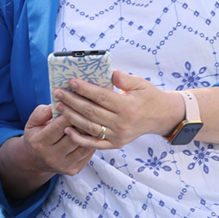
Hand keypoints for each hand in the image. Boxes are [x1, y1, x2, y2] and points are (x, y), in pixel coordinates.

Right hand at [17, 102, 96, 175]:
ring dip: (92, 133)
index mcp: (39, 143)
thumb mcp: (31, 123)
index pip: (58, 127)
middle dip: (84, 122)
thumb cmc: (36, 136)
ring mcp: (63, 165)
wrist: (35, 161)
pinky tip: (96, 133)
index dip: (70, 114)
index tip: (78, 102)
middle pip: (73, 137)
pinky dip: (93, 142)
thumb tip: (54, 105)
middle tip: (93, 110)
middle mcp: (51, 157)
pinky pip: (88, 154)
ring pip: (83, 146)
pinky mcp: (73, 170)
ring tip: (97, 120)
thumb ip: (41, 113)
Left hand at [51, 68, 184, 149]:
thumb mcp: (141, 83)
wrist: (160, 116)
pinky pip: (94, 143)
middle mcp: (122, 123)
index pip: (101, 96)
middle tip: (58, 93)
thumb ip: (126, 79)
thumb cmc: (148, 96)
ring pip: (90, 127)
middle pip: (91, 112)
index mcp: (128, 106)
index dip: (85, 89)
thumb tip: (113, 73)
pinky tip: (67, 129)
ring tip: (59, 107)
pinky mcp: (116, 144)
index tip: (71, 82)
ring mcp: (118, 136)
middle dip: (72, 101)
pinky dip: (79, 138)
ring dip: (71, 117)